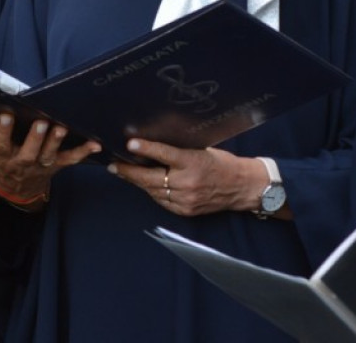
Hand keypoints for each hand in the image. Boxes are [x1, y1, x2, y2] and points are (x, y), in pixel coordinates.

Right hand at [0, 114, 100, 207]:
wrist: (18, 190)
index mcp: (2, 156)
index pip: (1, 144)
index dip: (3, 132)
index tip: (6, 116)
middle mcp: (22, 162)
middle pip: (29, 151)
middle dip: (36, 138)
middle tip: (42, 123)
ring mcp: (41, 165)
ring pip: (50, 154)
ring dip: (57, 141)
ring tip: (62, 127)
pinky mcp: (58, 165)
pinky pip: (72, 160)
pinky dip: (84, 152)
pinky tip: (95, 144)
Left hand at [107, 138, 271, 217]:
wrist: (241, 187)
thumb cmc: (222, 163)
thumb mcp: (202, 150)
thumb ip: (180, 151)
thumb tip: (154, 145)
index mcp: (194, 162)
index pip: (165, 154)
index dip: (146, 149)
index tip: (129, 144)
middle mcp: (188, 183)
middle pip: (151, 178)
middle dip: (129, 172)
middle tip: (113, 165)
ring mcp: (186, 199)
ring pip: (153, 190)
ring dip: (138, 182)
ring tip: (123, 172)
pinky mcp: (185, 211)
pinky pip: (161, 200)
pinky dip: (152, 191)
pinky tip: (145, 184)